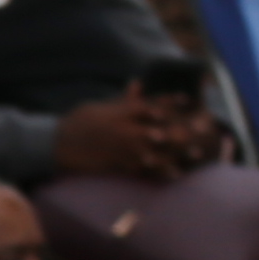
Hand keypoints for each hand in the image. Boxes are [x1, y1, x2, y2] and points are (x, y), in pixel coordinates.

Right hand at [50, 93, 203, 181]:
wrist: (56, 143)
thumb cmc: (80, 122)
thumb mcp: (101, 107)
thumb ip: (125, 99)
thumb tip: (138, 83)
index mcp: (123, 112)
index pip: (151, 104)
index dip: (171, 101)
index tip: (189, 100)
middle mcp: (126, 128)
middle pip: (160, 128)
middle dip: (182, 130)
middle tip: (202, 130)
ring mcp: (122, 148)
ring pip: (156, 151)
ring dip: (177, 153)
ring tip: (197, 155)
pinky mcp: (118, 164)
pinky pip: (143, 170)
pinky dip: (159, 173)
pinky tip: (175, 175)